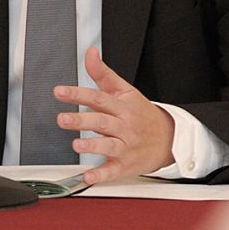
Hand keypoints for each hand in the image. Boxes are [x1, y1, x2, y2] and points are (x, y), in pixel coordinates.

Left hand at [55, 46, 174, 183]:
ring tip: (76, 145)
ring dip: (92, 146)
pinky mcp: (126, 165)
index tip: (59, 92)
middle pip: (102, 121)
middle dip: (81, 120)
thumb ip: (103, 73)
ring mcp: (126, 146)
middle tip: (62, 119)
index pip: (98, 98)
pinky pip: (114, 171)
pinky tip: (88, 176)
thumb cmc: (141, 114)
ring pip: (109, 146)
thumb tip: (90, 53)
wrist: (169, 139)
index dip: (78, 94)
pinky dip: (101, 174)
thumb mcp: (124, 90)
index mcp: (122, 106)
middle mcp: (124, 126)